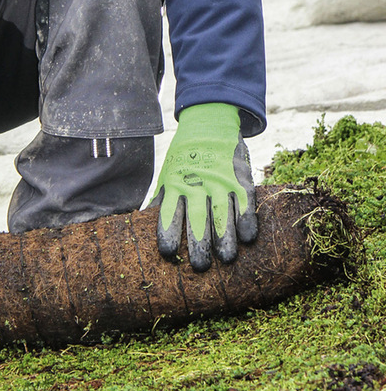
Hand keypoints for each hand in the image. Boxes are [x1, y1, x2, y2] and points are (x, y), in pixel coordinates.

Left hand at [151, 103, 256, 270]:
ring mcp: (220, 181)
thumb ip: (162, 199)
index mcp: (175, 184)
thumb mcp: (169, 175)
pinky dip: (247, 218)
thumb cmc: (185, 159)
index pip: (169, 212)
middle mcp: (197, 184)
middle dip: (199, 243)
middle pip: (197, 217)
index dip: (169, 233)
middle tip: (200, 267)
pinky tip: (249, 237)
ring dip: (225, 236)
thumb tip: (141, 221)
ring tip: (226, 258)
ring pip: (222, 211)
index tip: (168, 253)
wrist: (209, 124)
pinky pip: (245, 201)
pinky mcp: (240, 178)